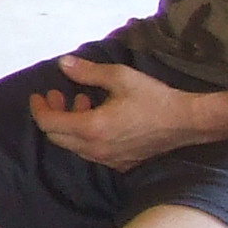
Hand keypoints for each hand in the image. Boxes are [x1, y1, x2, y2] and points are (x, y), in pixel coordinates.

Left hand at [27, 54, 200, 170]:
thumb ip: (88, 72)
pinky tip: (99, 117)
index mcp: (92, 128)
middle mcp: (96, 149)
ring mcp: (109, 160)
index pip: (49, 123)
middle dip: (53, 114)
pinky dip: (86, 135)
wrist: (188, 122)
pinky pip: (92, 152)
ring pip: (74, 146)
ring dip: (71, 124)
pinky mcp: (121, 163)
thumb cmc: (154, 98)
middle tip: (59, 94)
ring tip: (83, 100)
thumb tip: (63, 64)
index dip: (39, 108)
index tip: (39, 94)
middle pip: (57, 137)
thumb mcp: (120, 77)